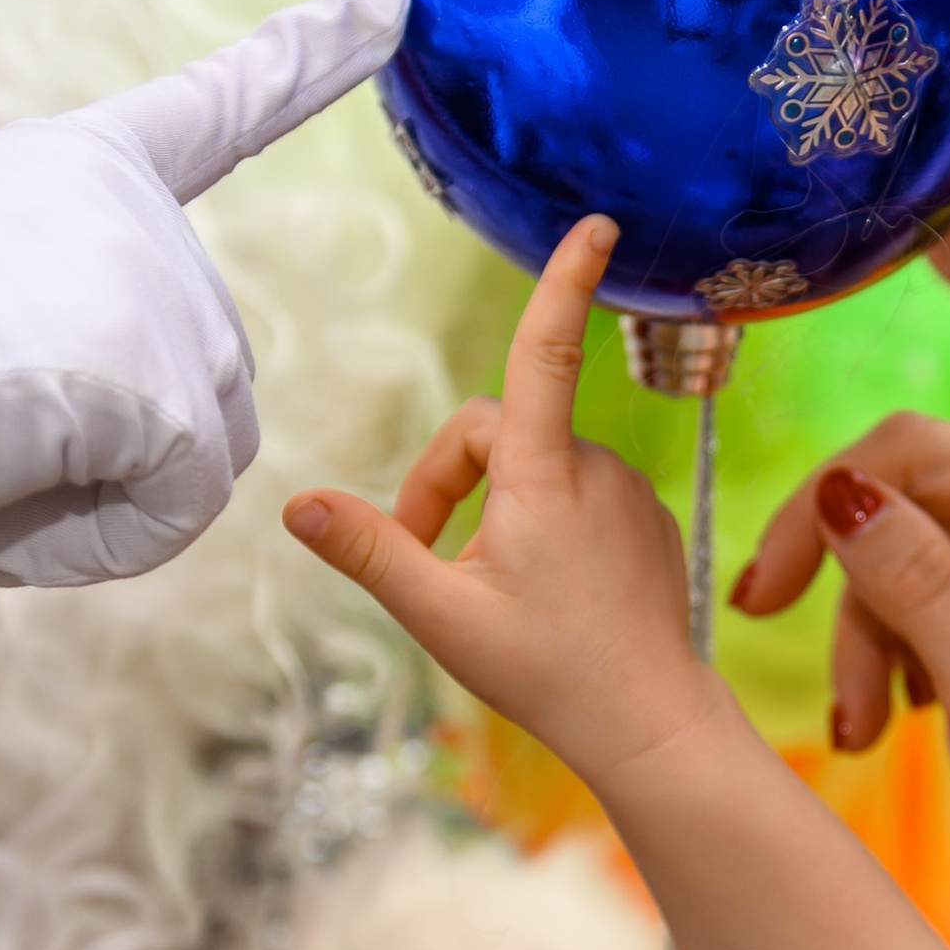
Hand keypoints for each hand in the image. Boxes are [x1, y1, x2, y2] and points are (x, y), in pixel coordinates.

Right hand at [0, 0, 407, 594]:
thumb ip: (75, 317)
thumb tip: (145, 424)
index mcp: (81, 166)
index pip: (223, 106)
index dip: (315, 54)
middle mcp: (138, 212)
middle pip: (210, 373)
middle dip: (118, 448)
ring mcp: (156, 291)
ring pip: (206, 453)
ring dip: (102, 506)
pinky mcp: (159, 391)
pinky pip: (180, 513)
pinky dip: (95, 551)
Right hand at [283, 217, 720, 783]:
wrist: (651, 725)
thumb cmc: (549, 673)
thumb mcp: (441, 617)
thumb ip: (371, 551)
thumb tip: (298, 505)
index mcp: (546, 478)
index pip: (546, 354)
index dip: (564, 281)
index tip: (594, 224)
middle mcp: (596, 470)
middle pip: (497, 430)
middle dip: (448, 481)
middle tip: (425, 563)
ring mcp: (627, 495)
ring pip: (537, 465)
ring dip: (496, 507)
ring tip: (487, 590)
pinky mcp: (646, 522)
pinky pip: (577, 494)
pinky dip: (543, 523)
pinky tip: (543, 593)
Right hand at [734, 155, 949, 916]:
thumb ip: (923, 596)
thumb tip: (841, 492)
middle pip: (921, 455)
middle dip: (840, 537)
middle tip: (766, 612)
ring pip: (894, 520)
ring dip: (857, 619)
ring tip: (856, 727)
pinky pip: (902, 569)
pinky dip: (877, 639)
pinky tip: (882, 718)